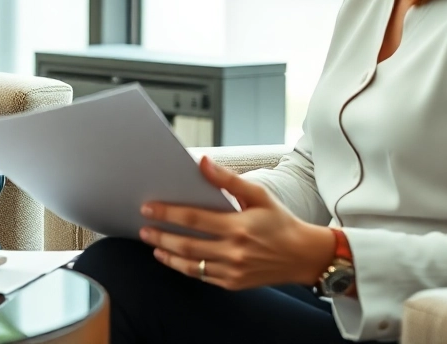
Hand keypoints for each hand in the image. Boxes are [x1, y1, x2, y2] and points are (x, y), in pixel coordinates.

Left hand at [138, 156, 334, 290]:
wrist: (303, 256)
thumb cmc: (280, 221)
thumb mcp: (259, 195)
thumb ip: (228, 180)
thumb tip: (203, 162)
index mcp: (238, 227)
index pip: (193, 218)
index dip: (167, 213)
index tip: (148, 207)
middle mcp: (233, 251)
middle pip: (186, 244)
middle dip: (160, 235)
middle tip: (143, 228)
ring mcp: (232, 271)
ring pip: (190, 264)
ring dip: (167, 254)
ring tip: (152, 244)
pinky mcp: (232, 283)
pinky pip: (201, 276)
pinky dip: (183, 267)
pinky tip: (172, 258)